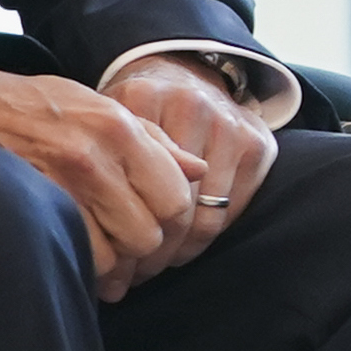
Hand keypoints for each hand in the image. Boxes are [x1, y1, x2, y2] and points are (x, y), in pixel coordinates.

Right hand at [0, 61, 261, 297]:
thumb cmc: (33, 106)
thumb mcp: (98, 105)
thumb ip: (153, 140)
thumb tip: (198, 170)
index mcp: (120, 128)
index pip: (176, 198)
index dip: (174, 227)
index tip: (162, 234)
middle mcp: (95, 155)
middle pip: (148, 233)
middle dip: (143, 252)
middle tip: (131, 254)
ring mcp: (59, 183)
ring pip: (115, 255)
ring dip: (113, 268)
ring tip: (105, 262)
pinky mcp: (28, 204)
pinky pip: (75, 256)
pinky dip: (82, 268)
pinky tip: (77, 258)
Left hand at [109, 54, 275, 255]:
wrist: (187, 76)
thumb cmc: (136, 116)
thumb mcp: (107, 126)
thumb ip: (100, 162)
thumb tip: (91, 228)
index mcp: (145, 98)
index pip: (132, 182)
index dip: (120, 230)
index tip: (110, 260)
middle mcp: (192, 107)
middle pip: (172, 206)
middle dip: (152, 252)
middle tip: (134, 274)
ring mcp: (230, 125)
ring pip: (207, 216)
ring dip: (182, 251)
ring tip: (159, 264)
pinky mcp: (259, 144)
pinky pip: (234, 210)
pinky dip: (210, 235)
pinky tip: (187, 245)